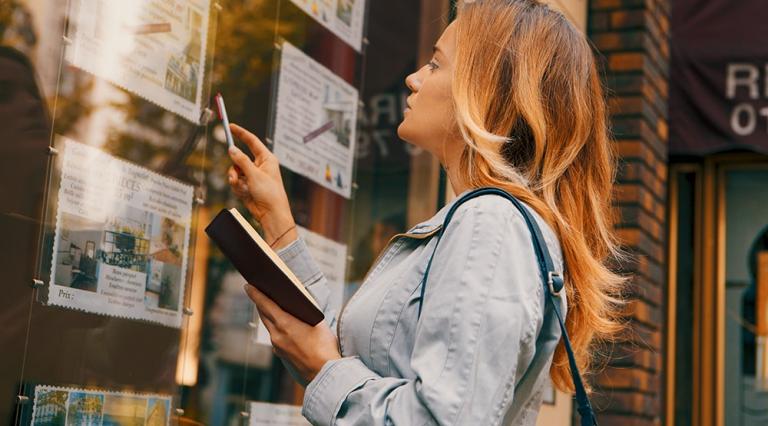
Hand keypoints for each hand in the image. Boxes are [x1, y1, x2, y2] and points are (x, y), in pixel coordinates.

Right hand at [227, 124, 296, 247]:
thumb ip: (241, 161)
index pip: (252, 141)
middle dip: (235, 165)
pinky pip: (235, 181)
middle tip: (236, 171)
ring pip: (234, 170)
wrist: (271, 214)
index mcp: (266, 159)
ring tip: (241, 186)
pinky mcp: (246, 186)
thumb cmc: (269, 193)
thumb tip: (232, 149)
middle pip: (239, 157)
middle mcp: (259, 165)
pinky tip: (244, 193)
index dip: (240, 133)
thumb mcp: (254, 174)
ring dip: (234, 178)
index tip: (230, 126)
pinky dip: (237, 186)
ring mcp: (252, 176)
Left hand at [244, 285, 340, 383]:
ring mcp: (278, 346)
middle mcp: (277, 334)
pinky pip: (275, 337)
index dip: (255, 294)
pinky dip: (276, 329)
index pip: (265, 304)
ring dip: (269, 316)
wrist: (324, 372)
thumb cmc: (324, 346)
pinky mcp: (282, 355)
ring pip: (269, 326)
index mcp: (284, 323)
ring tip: (272, 308)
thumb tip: (299, 306)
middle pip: (264, 315)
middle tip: (259, 293)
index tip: (248, 286)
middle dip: (261, 303)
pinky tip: (284, 327)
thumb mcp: (318, 323)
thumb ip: (306, 313)